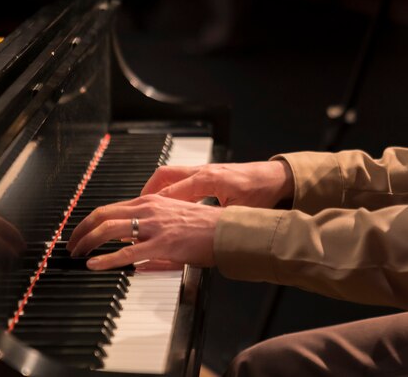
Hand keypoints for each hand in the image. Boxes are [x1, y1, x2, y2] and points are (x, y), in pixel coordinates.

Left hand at [66, 194, 220, 270]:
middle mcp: (149, 209)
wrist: (227, 230)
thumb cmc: (204, 227)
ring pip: (109, 230)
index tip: (79, 233)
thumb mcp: (172, 220)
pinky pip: (128, 252)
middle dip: (81, 230)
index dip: (89, 221)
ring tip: (77, 254)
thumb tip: (131, 252)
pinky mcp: (163, 244)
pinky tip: (95, 264)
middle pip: (103, 215)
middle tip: (71, 245)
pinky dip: (107, 259)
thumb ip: (150, 231)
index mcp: (150, 201)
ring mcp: (155, 226)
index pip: (110, 208)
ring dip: (87, 242)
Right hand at [142, 160, 293, 208]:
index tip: (139, 220)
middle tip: (131, 209)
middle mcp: (202, 171)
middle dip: (146, 191)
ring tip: (142, 205)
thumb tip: (200, 238)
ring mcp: (204, 170)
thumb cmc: (261, 192)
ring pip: (169, 174)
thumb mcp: (238, 212)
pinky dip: (167, 187)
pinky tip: (164, 201)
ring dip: (154, 188)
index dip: (153, 207)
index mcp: (208, 180)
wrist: (275, 177)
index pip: (171, 193)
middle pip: (164, 176)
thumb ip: (216, 223)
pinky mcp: (207, 172)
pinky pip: (179, 176)